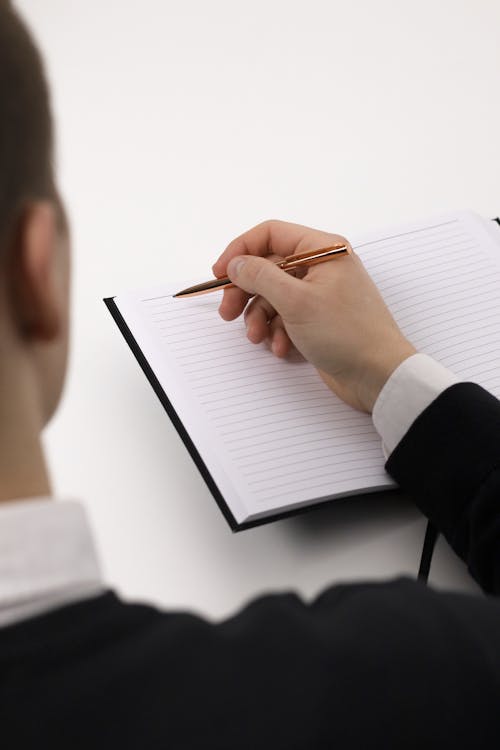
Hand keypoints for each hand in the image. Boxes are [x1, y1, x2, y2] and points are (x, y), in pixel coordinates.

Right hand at [212, 220, 415, 412]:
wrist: (379, 375)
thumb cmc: (347, 333)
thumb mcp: (296, 302)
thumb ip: (260, 277)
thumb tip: (236, 263)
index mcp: (323, 249)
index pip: (270, 234)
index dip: (240, 251)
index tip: (219, 274)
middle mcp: (321, 266)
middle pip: (267, 267)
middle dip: (245, 292)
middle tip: (227, 313)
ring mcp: (320, 294)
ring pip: (273, 296)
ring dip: (259, 318)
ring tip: (258, 338)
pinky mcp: (318, 320)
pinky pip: (285, 317)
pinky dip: (278, 332)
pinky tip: (283, 348)